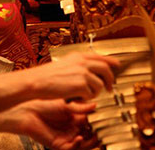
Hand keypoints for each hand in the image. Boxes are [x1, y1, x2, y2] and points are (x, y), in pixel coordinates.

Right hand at [0, 52, 118, 114]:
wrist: (37, 82)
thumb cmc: (47, 75)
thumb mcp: (65, 64)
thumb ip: (79, 65)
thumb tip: (91, 71)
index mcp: (79, 56)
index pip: (100, 57)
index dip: (111, 61)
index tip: (117, 65)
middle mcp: (83, 62)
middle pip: (105, 69)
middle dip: (110, 80)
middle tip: (110, 88)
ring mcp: (83, 73)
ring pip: (99, 85)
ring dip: (94, 93)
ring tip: (84, 95)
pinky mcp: (81, 85)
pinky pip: (91, 95)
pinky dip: (85, 99)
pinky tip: (76, 98)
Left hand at [0, 99, 97, 149]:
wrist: (29, 111)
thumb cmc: (45, 104)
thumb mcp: (66, 104)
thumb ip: (80, 107)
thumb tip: (95, 105)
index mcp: (76, 117)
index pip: (92, 121)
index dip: (100, 121)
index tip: (108, 119)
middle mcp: (74, 128)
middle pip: (91, 134)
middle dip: (99, 134)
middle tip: (105, 131)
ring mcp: (68, 138)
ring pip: (85, 144)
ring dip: (91, 141)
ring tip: (96, 136)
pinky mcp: (60, 146)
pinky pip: (72, 148)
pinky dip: (78, 144)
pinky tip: (80, 138)